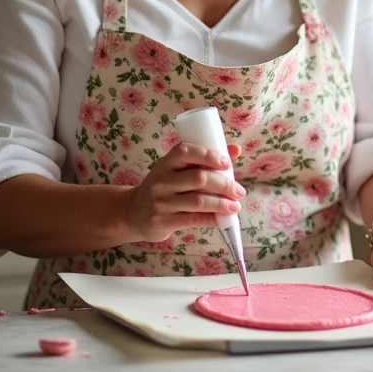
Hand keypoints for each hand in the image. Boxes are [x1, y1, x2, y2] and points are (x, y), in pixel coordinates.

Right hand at [124, 143, 245, 241]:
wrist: (133, 212)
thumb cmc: (164, 186)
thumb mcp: (176, 169)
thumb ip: (203, 160)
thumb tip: (236, 150)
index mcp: (166, 162)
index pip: (186, 151)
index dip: (209, 155)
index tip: (227, 163)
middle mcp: (161, 180)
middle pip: (199, 178)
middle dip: (224, 184)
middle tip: (239, 191)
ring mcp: (161, 201)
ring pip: (198, 200)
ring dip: (221, 203)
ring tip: (235, 206)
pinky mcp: (162, 221)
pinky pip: (192, 219)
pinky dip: (211, 219)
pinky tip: (222, 218)